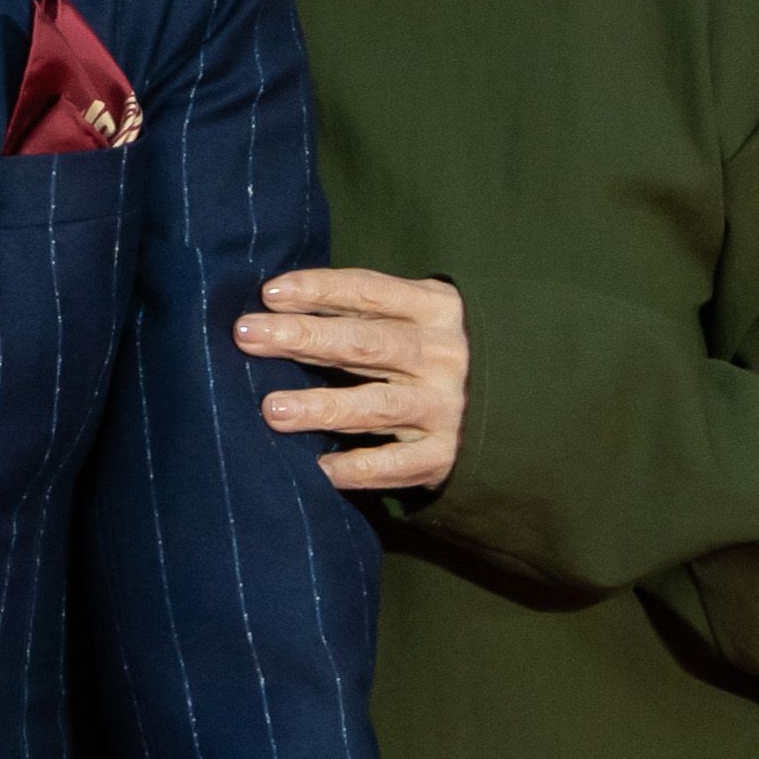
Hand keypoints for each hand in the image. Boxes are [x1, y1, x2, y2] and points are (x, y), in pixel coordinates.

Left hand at [235, 268, 469, 491]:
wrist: (512, 406)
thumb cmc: (429, 350)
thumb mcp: (411, 316)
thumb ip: (358, 310)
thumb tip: (273, 305)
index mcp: (433, 309)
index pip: (369, 292)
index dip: (319, 289)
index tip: (268, 292)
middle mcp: (443, 356)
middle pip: (365, 343)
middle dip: (303, 337)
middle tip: (246, 335)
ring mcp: (446, 407)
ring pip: (377, 405)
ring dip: (323, 407)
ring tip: (272, 410)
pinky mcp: (445, 455)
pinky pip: (397, 464)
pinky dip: (359, 468)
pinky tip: (319, 469)